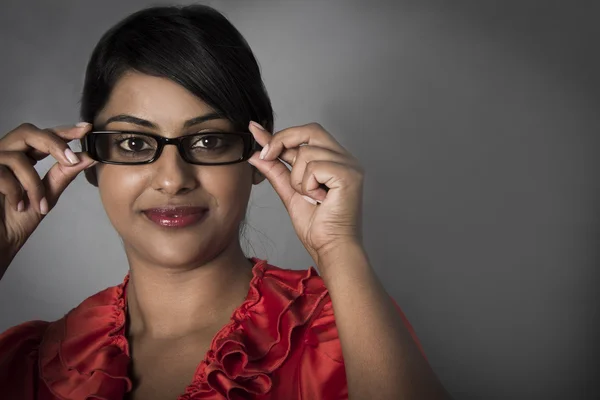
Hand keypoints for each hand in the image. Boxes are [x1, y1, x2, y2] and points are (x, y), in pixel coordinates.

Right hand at [0, 122, 95, 276]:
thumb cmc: (16, 220)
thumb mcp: (47, 195)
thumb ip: (64, 174)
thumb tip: (88, 157)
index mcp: (22, 156)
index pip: (43, 136)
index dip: (64, 131)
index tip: (85, 129)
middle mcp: (4, 153)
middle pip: (28, 132)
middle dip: (53, 144)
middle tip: (71, 160)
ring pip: (18, 157)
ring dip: (33, 184)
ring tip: (38, 205)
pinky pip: (3, 174)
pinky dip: (16, 192)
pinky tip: (18, 206)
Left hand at [248, 122, 363, 264]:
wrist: (330, 248)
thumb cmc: (317, 227)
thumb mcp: (289, 192)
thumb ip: (276, 170)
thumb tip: (256, 154)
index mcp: (333, 160)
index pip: (305, 136)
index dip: (278, 134)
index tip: (254, 130)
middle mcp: (344, 158)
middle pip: (310, 130)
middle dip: (282, 140)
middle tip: (267, 156)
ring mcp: (349, 165)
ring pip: (306, 152)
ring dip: (298, 179)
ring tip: (311, 197)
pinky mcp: (348, 174)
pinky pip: (314, 166)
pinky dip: (307, 185)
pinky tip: (318, 199)